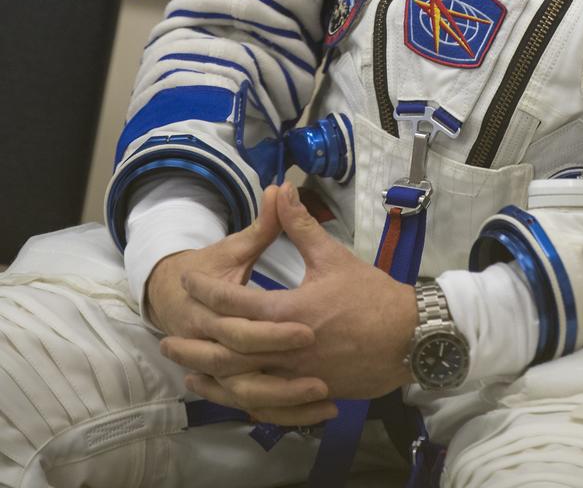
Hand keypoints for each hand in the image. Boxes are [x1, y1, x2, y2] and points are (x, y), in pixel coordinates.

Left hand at [160, 182, 417, 419]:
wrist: (407, 336)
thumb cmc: (370, 294)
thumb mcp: (333, 256)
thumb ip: (300, 226)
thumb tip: (281, 188)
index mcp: (291, 312)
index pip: (236, 304)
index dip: (208, 290)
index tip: (188, 279)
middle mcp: (288, 348)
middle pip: (229, 351)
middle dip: (195, 345)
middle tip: (166, 338)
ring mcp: (297, 375)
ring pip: (241, 382)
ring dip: (209, 377)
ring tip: (184, 370)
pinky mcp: (307, 392)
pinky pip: (264, 401)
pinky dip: (238, 397)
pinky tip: (223, 392)